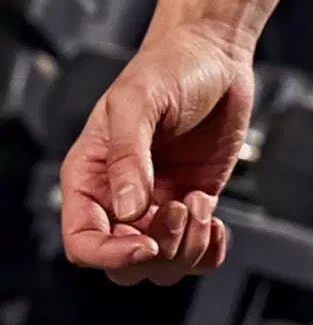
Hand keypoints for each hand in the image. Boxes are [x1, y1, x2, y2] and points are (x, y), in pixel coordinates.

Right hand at [60, 22, 254, 285]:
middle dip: (160, 250)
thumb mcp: (139, 101)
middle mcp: (119, 201)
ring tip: (201, 200)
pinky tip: (218, 221)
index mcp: (90, 178)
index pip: (83, 243)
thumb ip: (130, 155)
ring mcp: (159, 207)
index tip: (147, 244)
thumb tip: (129, 210)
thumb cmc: (167, 69)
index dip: (111, 255)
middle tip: (183, 205)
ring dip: (189, 247)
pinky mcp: (195, 205)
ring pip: (164, 267)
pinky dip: (211, 252)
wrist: (213, 57)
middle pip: (126, 265)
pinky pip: (198, 256)